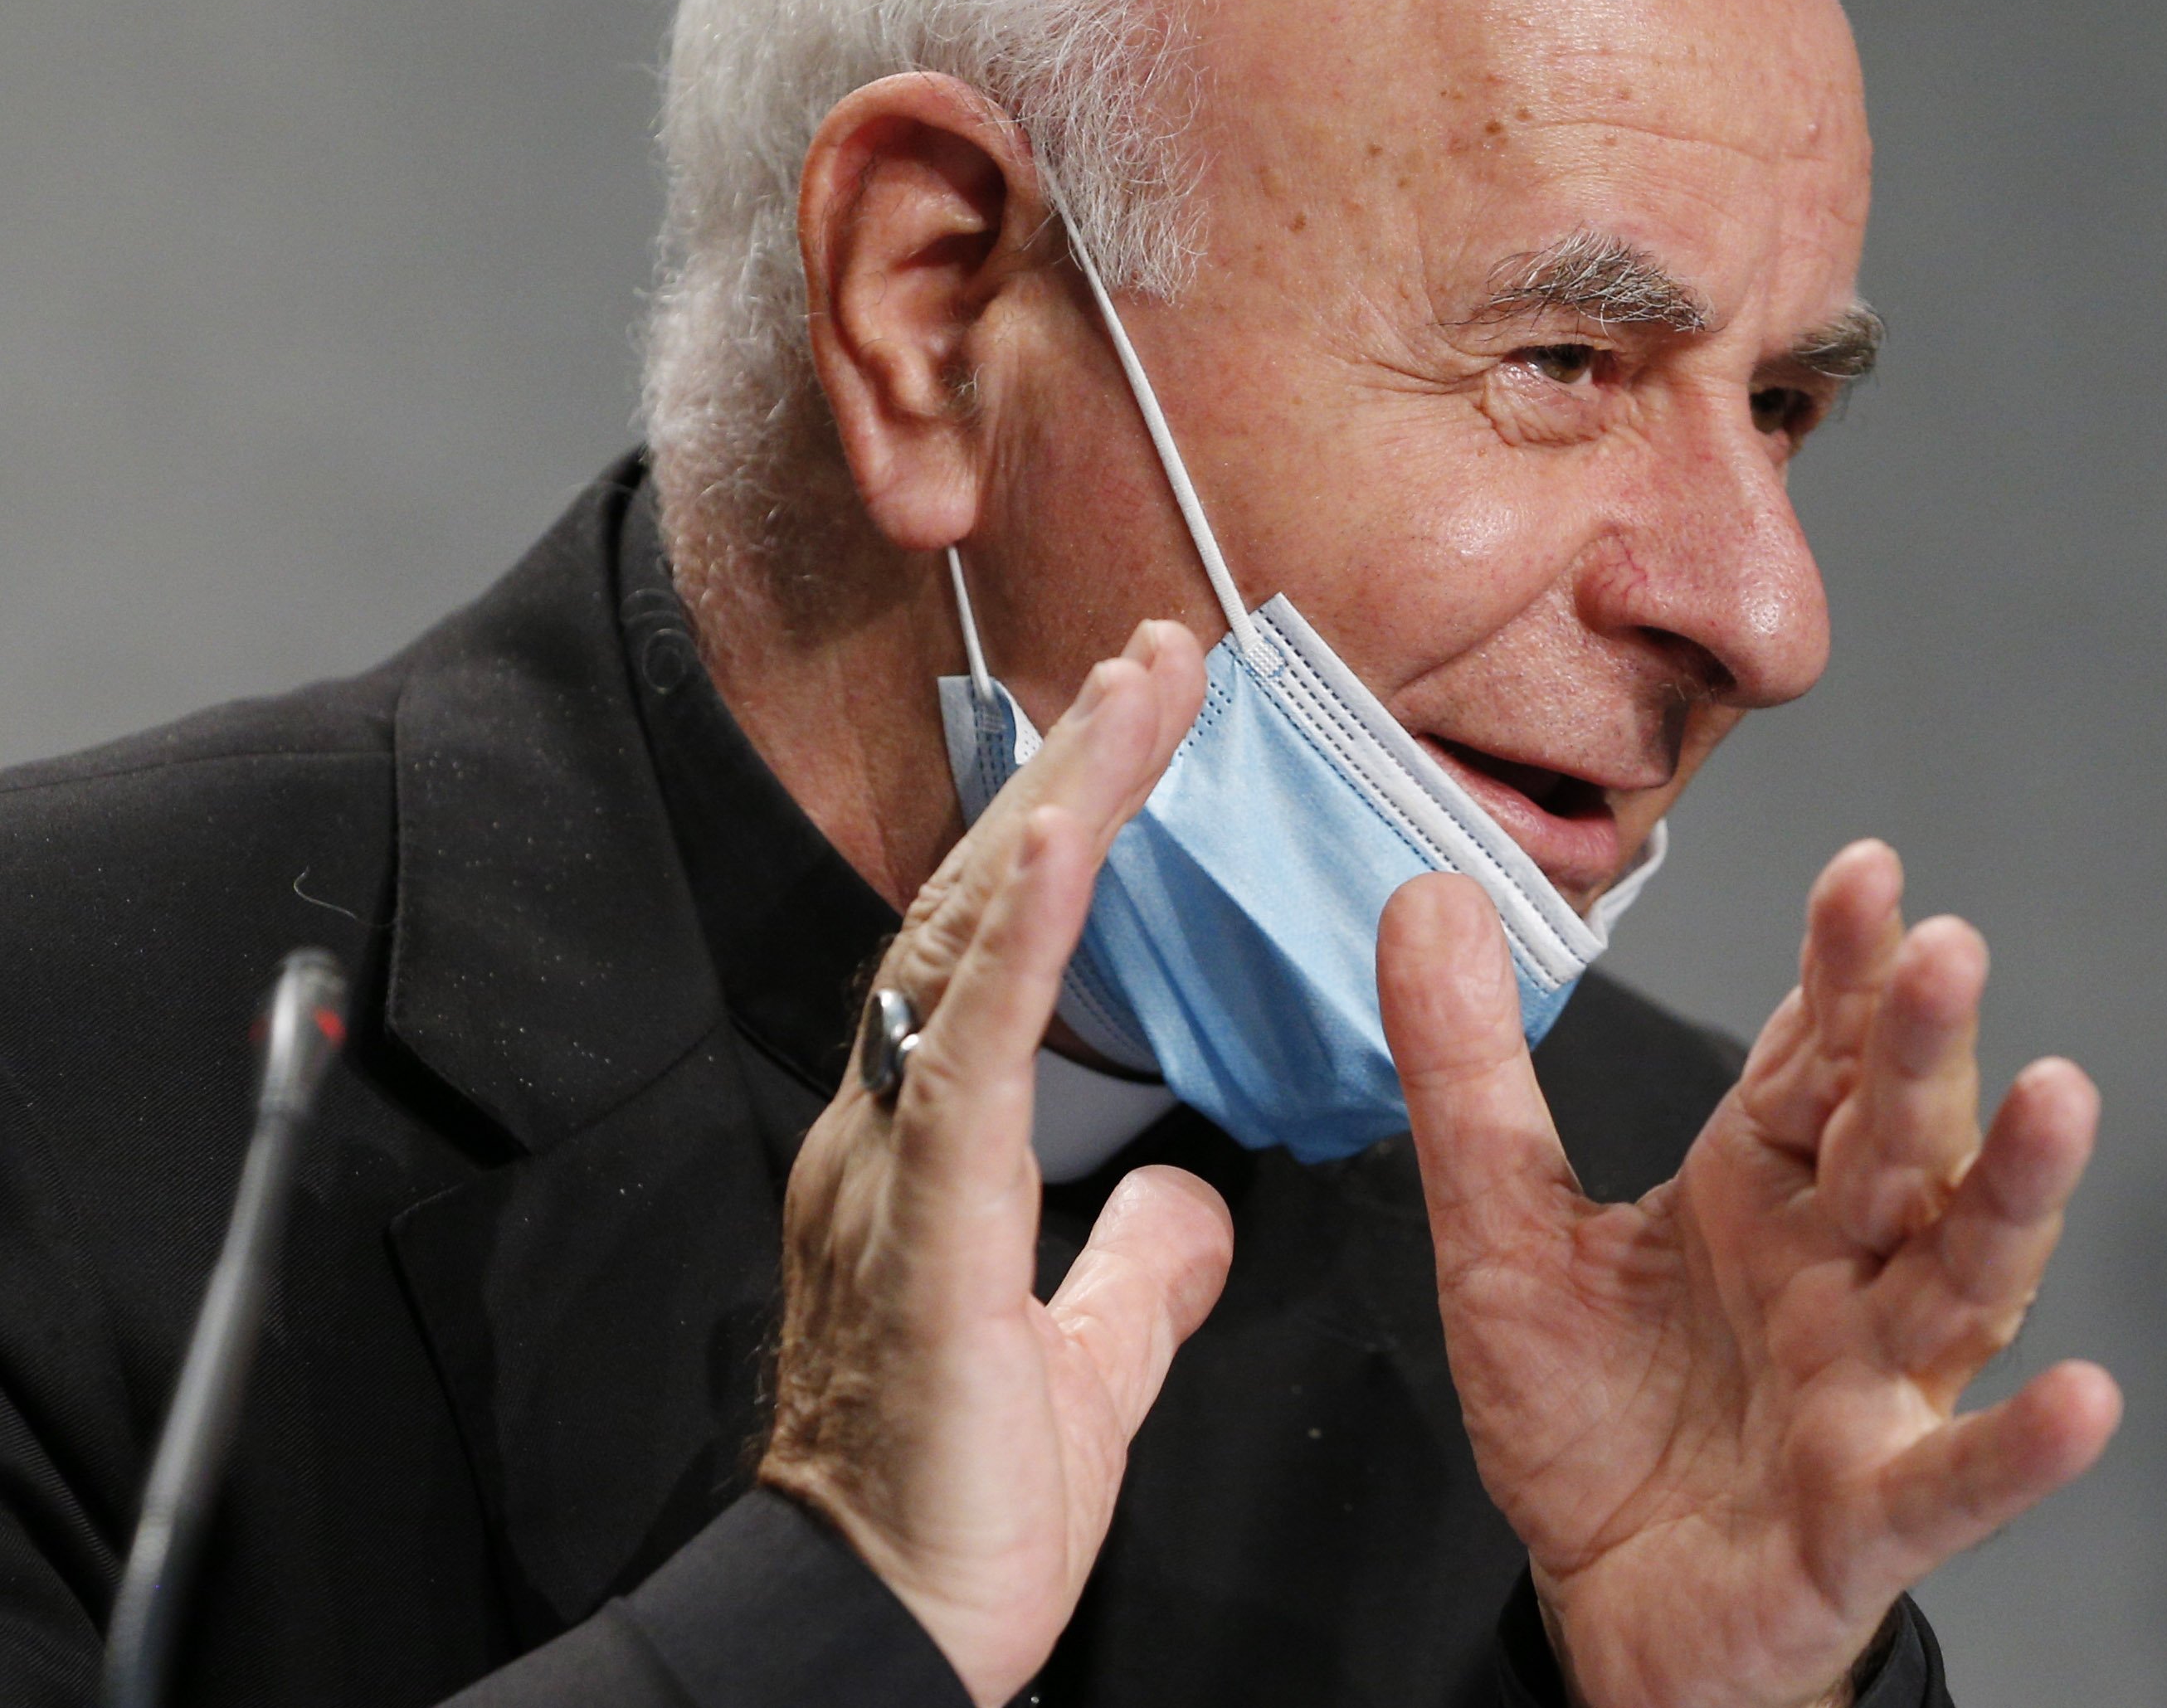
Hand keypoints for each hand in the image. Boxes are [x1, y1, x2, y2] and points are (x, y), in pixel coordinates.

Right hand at [760, 622, 1230, 1704]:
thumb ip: (1133, 1269)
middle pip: (983, 911)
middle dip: (1070, 773)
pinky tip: (1071, 839)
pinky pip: (971, 1052)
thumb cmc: (956, 1517)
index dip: (1062, 837)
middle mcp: (888, 1132)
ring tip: (1138, 688)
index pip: (998, 956)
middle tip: (1156, 656)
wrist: (879, 1636)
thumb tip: (1188, 1197)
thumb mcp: (1084, 1367)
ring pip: (974, 946)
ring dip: (1061, 803)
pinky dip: (1022, 936)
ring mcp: (889, 1167)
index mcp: (925, 1157)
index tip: (1134, 739)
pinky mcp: (921, 1224)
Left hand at [1377, 843, 2119, 1707]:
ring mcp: (1871, 1386)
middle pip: (1897, 1138)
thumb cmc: (1591, 1415)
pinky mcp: (1871, 1513)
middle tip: (1945, 948)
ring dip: (2014, 1190)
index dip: (1844, 965)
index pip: (1817, 1053)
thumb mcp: (1502, 1230)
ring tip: (2059, 1096)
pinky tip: (2082, 1400)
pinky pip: (1955, 1480)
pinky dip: (2019, 1447)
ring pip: (1961, 1276)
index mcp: (1764, 1184)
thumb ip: (1471, 1073)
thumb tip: (1429, 897)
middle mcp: (1842, 1265)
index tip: (1863, 872)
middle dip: (1923, 1044)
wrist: (1609, 1597)